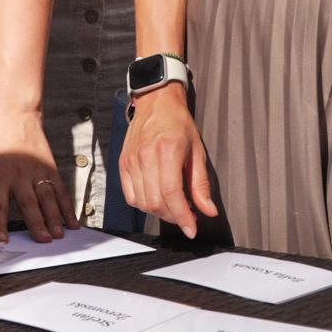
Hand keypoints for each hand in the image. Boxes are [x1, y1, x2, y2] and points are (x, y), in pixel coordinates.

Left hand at [0, 111, 74, 242]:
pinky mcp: (51, 168)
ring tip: (59, 234)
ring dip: (55, 217)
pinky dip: (67, 207)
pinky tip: (72, 221)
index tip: (2, 241)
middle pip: (28, 202)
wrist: (15, 115)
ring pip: (48, 197)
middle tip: (44, 240)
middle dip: (37, 222)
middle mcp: (19, 173)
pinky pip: (61, 191)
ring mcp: (38, 170)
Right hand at [117, 83, 217, 237]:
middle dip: (174, 216)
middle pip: (156, 202)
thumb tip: (208, 210)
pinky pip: (130, 196)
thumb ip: (201, 184)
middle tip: (187, 214)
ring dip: (160, 212)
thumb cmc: (178, 123)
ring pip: (142, 203)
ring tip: (174, 205)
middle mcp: (145, 157)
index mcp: (167, 151)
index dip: (182, 216)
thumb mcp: (197, 151)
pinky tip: (157, 197)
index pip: (172, 194)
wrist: (156, 103)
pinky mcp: (123, 164)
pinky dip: (144, 204)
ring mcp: (131, 161)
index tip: (191, 228)